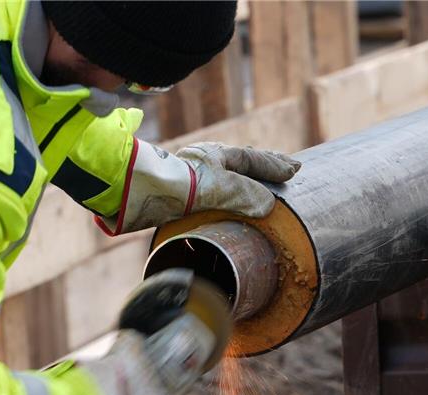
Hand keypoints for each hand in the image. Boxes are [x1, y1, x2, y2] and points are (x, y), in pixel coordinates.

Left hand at [102, 140, 300, 233]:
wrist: (132, 190)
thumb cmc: (174, 185)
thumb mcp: (218, 187)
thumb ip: (245, 194)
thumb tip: (269, 204)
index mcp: (217, 156)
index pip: (253, 160)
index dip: (275, 165)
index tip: (295, 169)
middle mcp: (205, 162)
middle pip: (241, 162)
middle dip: (264, 165)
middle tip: (286, 167)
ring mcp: (191, 175)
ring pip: (227, 174)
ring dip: (247, 177)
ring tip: (261, 182)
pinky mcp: (179, 191)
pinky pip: (214, 188)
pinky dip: (229, 191)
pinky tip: (226, 200)